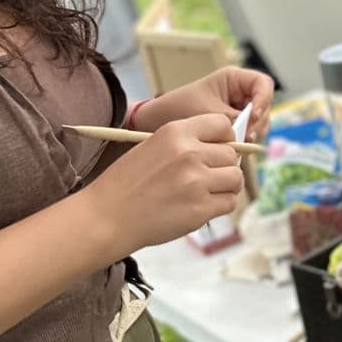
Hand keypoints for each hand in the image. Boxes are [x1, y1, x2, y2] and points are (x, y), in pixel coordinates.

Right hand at [83, 114, 245, 253]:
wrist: (106, 217)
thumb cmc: (127, 183)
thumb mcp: (152, 146)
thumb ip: (187, 143)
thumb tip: (226, 147)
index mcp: (176, 132)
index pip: (222, 125)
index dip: (224, 139)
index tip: (217, 150)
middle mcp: (189, 153)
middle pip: (232, 155)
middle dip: (223, 166)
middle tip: (206, 177)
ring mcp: (197, 182)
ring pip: (235, 179)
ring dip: (225, 187)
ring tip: (205, 193)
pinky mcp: (200, 209)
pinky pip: (229, 203)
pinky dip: (220, 205)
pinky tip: (201, 206)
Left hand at [136, 67, 273, 142]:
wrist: (156, 122)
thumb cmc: (178, 108)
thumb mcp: (207, 112)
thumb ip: (232, 121)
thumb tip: (251, 134)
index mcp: (234, 79)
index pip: (263, 85)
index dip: (264, 100)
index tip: (254, 117)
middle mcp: (239, 94)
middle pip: (264, 106)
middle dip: (259, 122)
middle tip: (248, 138)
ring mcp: (238, 110)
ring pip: (259, 122)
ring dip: (253, 134)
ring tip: (240, 146)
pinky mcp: (233, 127)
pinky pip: (248, 133)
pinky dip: (244, 141)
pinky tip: (235, 150)